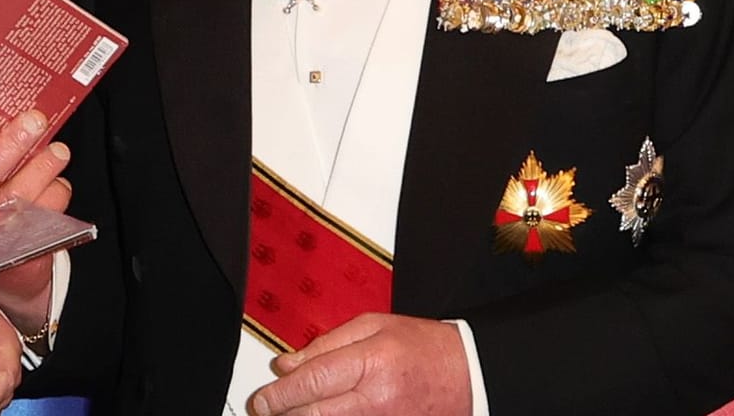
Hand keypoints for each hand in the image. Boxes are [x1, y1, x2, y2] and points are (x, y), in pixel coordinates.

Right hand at [0, 109, 71, 327]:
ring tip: (58, 150)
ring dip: (44, 164)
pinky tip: (56, 181)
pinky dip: (57, 190)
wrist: (3, 265)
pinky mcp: (23, 246)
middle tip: (33, 120)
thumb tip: (5, 107)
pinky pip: (46, 211)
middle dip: (11, 144)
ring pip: (19, 194)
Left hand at [248, 313, 471, 415]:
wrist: (472, 375)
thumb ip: (326, 344)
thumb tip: (287, 362)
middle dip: (284, 413)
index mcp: (372, 362)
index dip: (281, 393)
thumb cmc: (424, 346)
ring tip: (286, 415)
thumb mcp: (374, 326)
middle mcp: (378, 399)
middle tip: (264, 409)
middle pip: (316, 413)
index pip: (314, 381)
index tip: (262, 398)